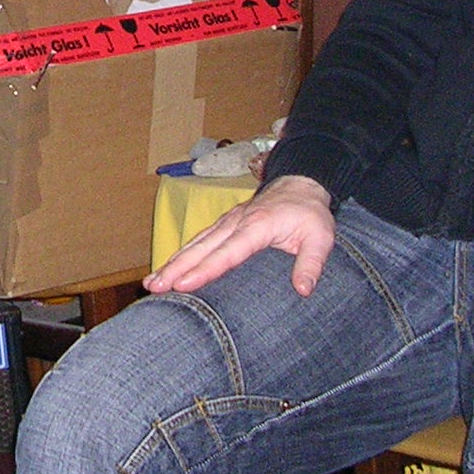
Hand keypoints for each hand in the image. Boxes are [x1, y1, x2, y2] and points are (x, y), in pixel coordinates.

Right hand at [146, 175, 335, 296]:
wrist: (301, 184)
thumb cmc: (310, 214)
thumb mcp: (321, 237)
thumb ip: (312, 263)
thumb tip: (302, 290)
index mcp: (257, 226)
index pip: (228, 251)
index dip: (205, 269)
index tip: (184, 285)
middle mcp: (236, 222)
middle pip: (202, 248)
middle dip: (176, 268)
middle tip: (154, 287)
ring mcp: (227, 222)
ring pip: (195, 243)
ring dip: (173, 263)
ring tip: (152, 283)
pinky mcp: (224, 224)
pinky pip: (199, 240)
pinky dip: (182, 255)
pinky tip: (168, 269)